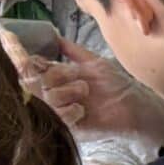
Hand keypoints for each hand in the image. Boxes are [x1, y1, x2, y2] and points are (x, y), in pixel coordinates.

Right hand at [20, 37, 163, 152]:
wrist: (134, 106)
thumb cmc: (116, 83)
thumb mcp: (93, 62)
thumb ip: (72, 50)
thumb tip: (52, 35)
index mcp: (56, 78)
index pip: (30, 68)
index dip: (28, 62)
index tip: (33, 58)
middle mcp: (53, 94)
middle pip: (33, 83)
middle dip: (54, 77)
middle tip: (77, 78)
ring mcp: (60, 112)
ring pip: (44, 100)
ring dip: (64, 93)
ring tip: (85, 91)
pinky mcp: (69, 129)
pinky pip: (56, 121)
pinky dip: (67, 112)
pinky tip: (81, 109)